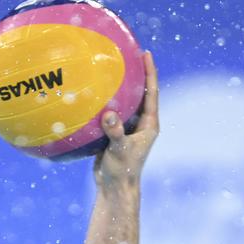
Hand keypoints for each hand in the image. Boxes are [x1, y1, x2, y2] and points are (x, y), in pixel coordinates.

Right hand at [93, 51, 159, 189]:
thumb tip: (109, 114)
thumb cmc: (122, 171)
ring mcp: (127, 129)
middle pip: (140, 94)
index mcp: (148, 125)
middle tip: (129, 54)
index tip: (146, 54)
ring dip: (119, 88)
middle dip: (136, 75)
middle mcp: (140, 124)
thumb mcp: (119, 150)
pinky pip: (110, 115)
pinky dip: (104, 104)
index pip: (151, 93)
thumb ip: (115, 132)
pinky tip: (92, 95)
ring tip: (110, 70)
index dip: (150, 72)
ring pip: (124, 104)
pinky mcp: (114, 135)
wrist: (114, 188)